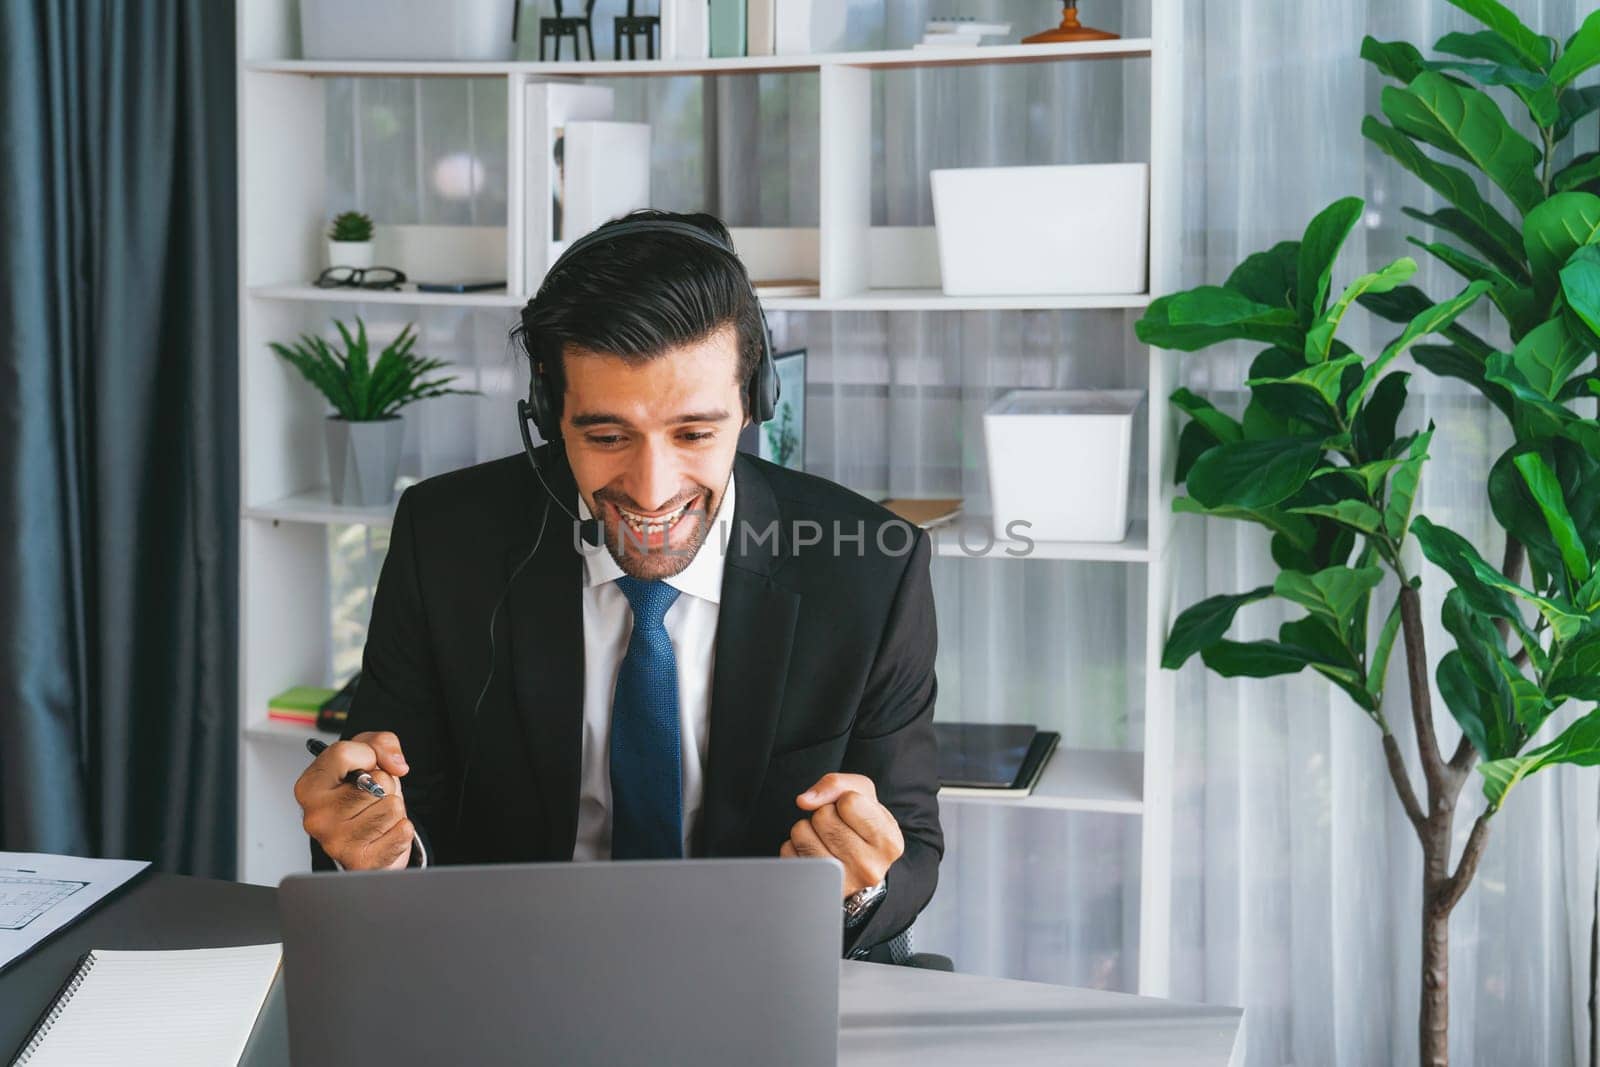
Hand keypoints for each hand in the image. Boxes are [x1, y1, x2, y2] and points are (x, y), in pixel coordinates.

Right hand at [293, 731, 413, 870]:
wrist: (366, 838)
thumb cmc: (362, 795)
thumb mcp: (367, 755)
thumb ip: (381, 743)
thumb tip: (396, 765)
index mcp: (309, 787)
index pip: (343, 753)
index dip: (368, 754)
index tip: (366, 765)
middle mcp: (316, 816)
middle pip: (377, 781)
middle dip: (385, 784)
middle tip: (371, 797)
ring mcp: (336, 842)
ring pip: (392, 806)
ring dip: (393, 807)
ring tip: (377, 814)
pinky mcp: (359, 862)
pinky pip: (403, 831)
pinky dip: (401, 829)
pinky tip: (383, 833)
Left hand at [779, 773, 904, 897]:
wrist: (859, 862)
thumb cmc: (862, 824)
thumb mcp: (863, 795)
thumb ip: (836, 784)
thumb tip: (805, 801)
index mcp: (888, 843)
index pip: (849, 802)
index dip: (845, 799)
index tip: (853, 813)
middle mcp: (868, 868)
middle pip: (823, 816)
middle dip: (825, 813)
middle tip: (839, 827)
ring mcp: (840, 882)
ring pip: (802, 832)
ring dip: (808, 828)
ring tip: (825, 838)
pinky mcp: (812, 888)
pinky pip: (788, 851)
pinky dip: (796, 845)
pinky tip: (815, 852)